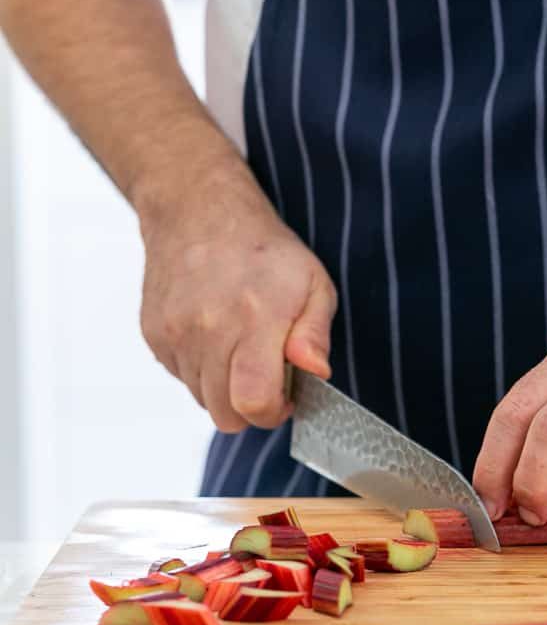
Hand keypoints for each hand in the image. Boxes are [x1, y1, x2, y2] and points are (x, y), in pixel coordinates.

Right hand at [139, 160, 336, 432]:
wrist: (198, 210)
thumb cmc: (264, 250)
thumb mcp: (313, 284)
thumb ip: (315, 334)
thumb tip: (315, 371)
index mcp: (253, 319)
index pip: (253, 402)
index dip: (273, 412)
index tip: (286, 397)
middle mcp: (207, 330)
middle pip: (225, 414)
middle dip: (250, 407)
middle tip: (266, 377)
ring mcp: (175, 334)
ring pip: (202, 399)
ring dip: (224, 387)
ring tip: (240, 349)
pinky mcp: (154, 335)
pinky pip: (182, 377)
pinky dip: (201, 369)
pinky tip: (215, 336)